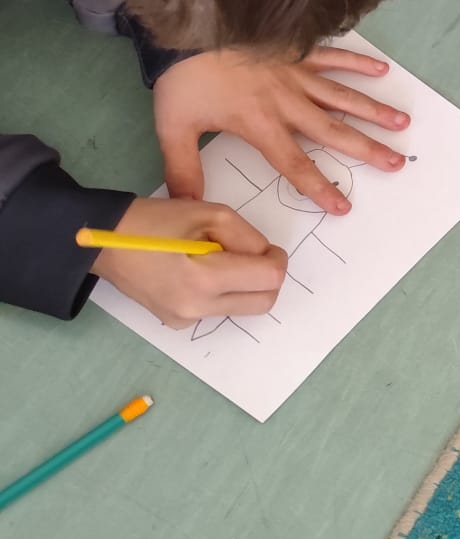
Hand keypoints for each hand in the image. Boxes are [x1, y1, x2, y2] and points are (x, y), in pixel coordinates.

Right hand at [91, 196, 287, 328]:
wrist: (103, 243)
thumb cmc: (156, 222)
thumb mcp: (212, 214)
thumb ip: (248, 237)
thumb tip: (266, 257)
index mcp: (205, 280)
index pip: (269, 279)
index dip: (277, 259)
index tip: (266, 247)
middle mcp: (197, 308)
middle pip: (263, 302)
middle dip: (267, 277)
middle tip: (251, 254)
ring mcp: (185, 320)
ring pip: (242, 307)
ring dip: (244, 285)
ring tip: (217, 259)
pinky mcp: (177, 323)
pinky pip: (217, 309)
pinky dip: (222, 292)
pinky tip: (197, 272)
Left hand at [154, 47, 410, 213]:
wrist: (187, 28)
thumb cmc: (183, 79)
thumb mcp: (173, 128)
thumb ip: (183, 169)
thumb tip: (189, 205)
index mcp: (261, 124)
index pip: (295, 163)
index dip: (319, 186)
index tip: (343, 206)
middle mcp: (287, 102)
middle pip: (333, 131)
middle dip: (366, 149)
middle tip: (396, 162)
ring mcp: (296, 74)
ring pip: (342, 96)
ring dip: (373, 110)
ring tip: (402, 122)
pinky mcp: (296, 52)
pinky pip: (333, 57)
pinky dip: (358, 63)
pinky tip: (382, 70)